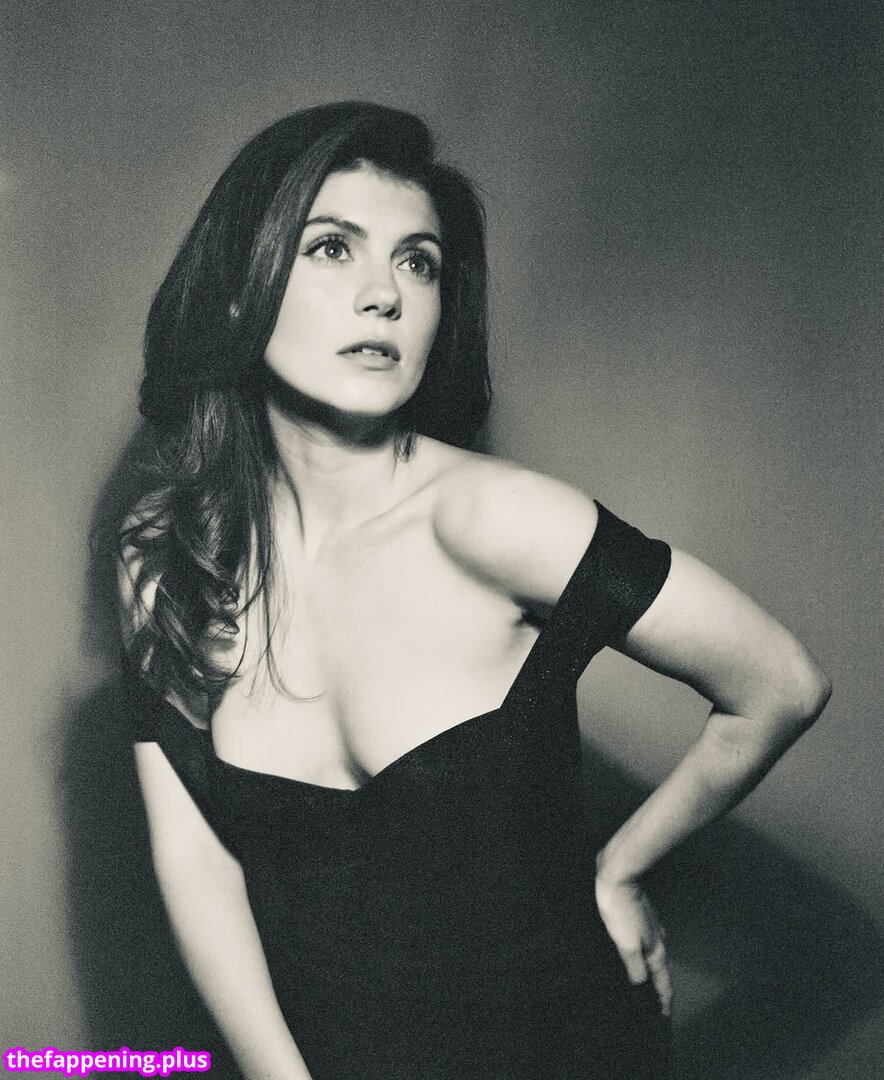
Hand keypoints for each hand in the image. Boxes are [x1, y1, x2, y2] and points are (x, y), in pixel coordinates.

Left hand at [594, 875, 671, 1016]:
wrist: (618, 876)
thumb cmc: (621, 909)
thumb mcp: (626, 944)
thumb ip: (636, 970)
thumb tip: (643, 993)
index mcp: (655, 950)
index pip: (663, 984)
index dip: (664, 1003)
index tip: (665, 1020)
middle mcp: (656, 940)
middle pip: (660, 972)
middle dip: (659, 991)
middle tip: (656, 1008)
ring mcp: (649, 928)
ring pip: (653, 958)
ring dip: (651, 974)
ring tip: (646, 987)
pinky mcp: (639, 918)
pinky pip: (643, 945)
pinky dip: (642, 958)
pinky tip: (634, 957)